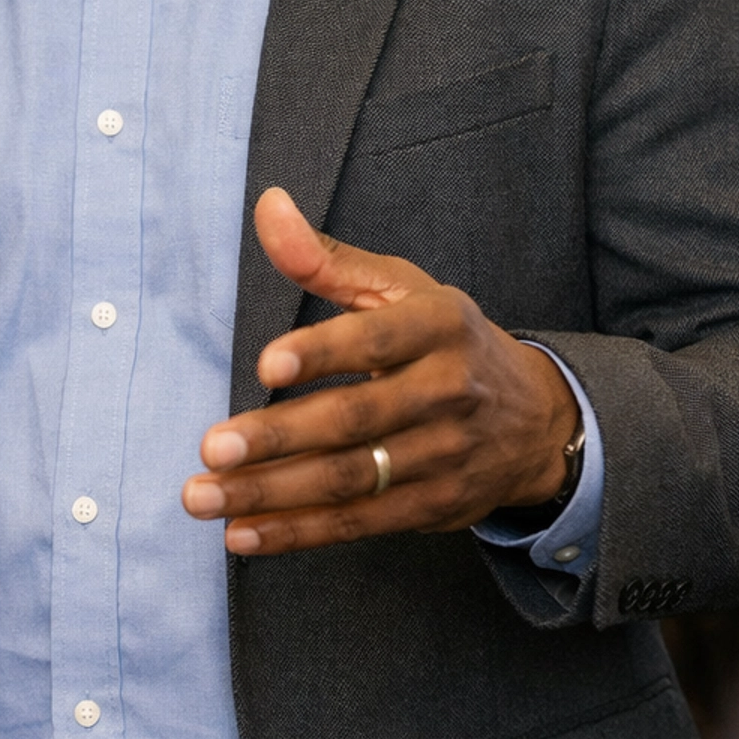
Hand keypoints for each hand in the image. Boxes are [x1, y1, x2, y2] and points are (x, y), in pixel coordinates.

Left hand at [181, 187, 578, 555]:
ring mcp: (443, 456)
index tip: (264, 363)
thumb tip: (268, 205)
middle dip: (278, 437)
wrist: (536, 421)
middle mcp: (447, 392)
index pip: (375, 341)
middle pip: (354, 420)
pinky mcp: (434, 507)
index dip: (322, 353)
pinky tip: (241, 533)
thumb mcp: (401, 289)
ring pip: (349, 479)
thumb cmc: (445, 342)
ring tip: (203, 496)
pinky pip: (358, 524)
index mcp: (438, 326)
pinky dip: (297, 532)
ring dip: (270, 493)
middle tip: (213, 447)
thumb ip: (327, 258)